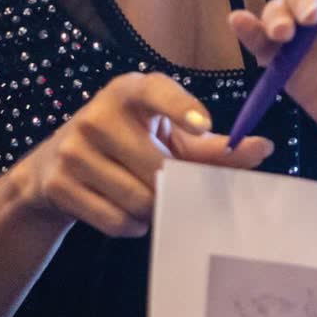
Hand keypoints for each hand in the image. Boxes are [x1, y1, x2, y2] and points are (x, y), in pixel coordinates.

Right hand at [20, 70, 272, 236]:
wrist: (52, 166)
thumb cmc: (127, 144)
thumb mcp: (165, 137)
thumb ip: (211, 145)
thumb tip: (263, 148)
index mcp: (129, 91)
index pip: (157, 91)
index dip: (180, 106)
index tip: (203, 123)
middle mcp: (98, 113)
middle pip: (157, 168)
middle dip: (170, 187)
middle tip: (166, 185)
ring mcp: (74, 148)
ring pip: (138, 199)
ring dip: (152, 210)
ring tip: (143, 196)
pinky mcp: (58, 184)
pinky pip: (116, 220)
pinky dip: (130, 226)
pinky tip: (122, 209)